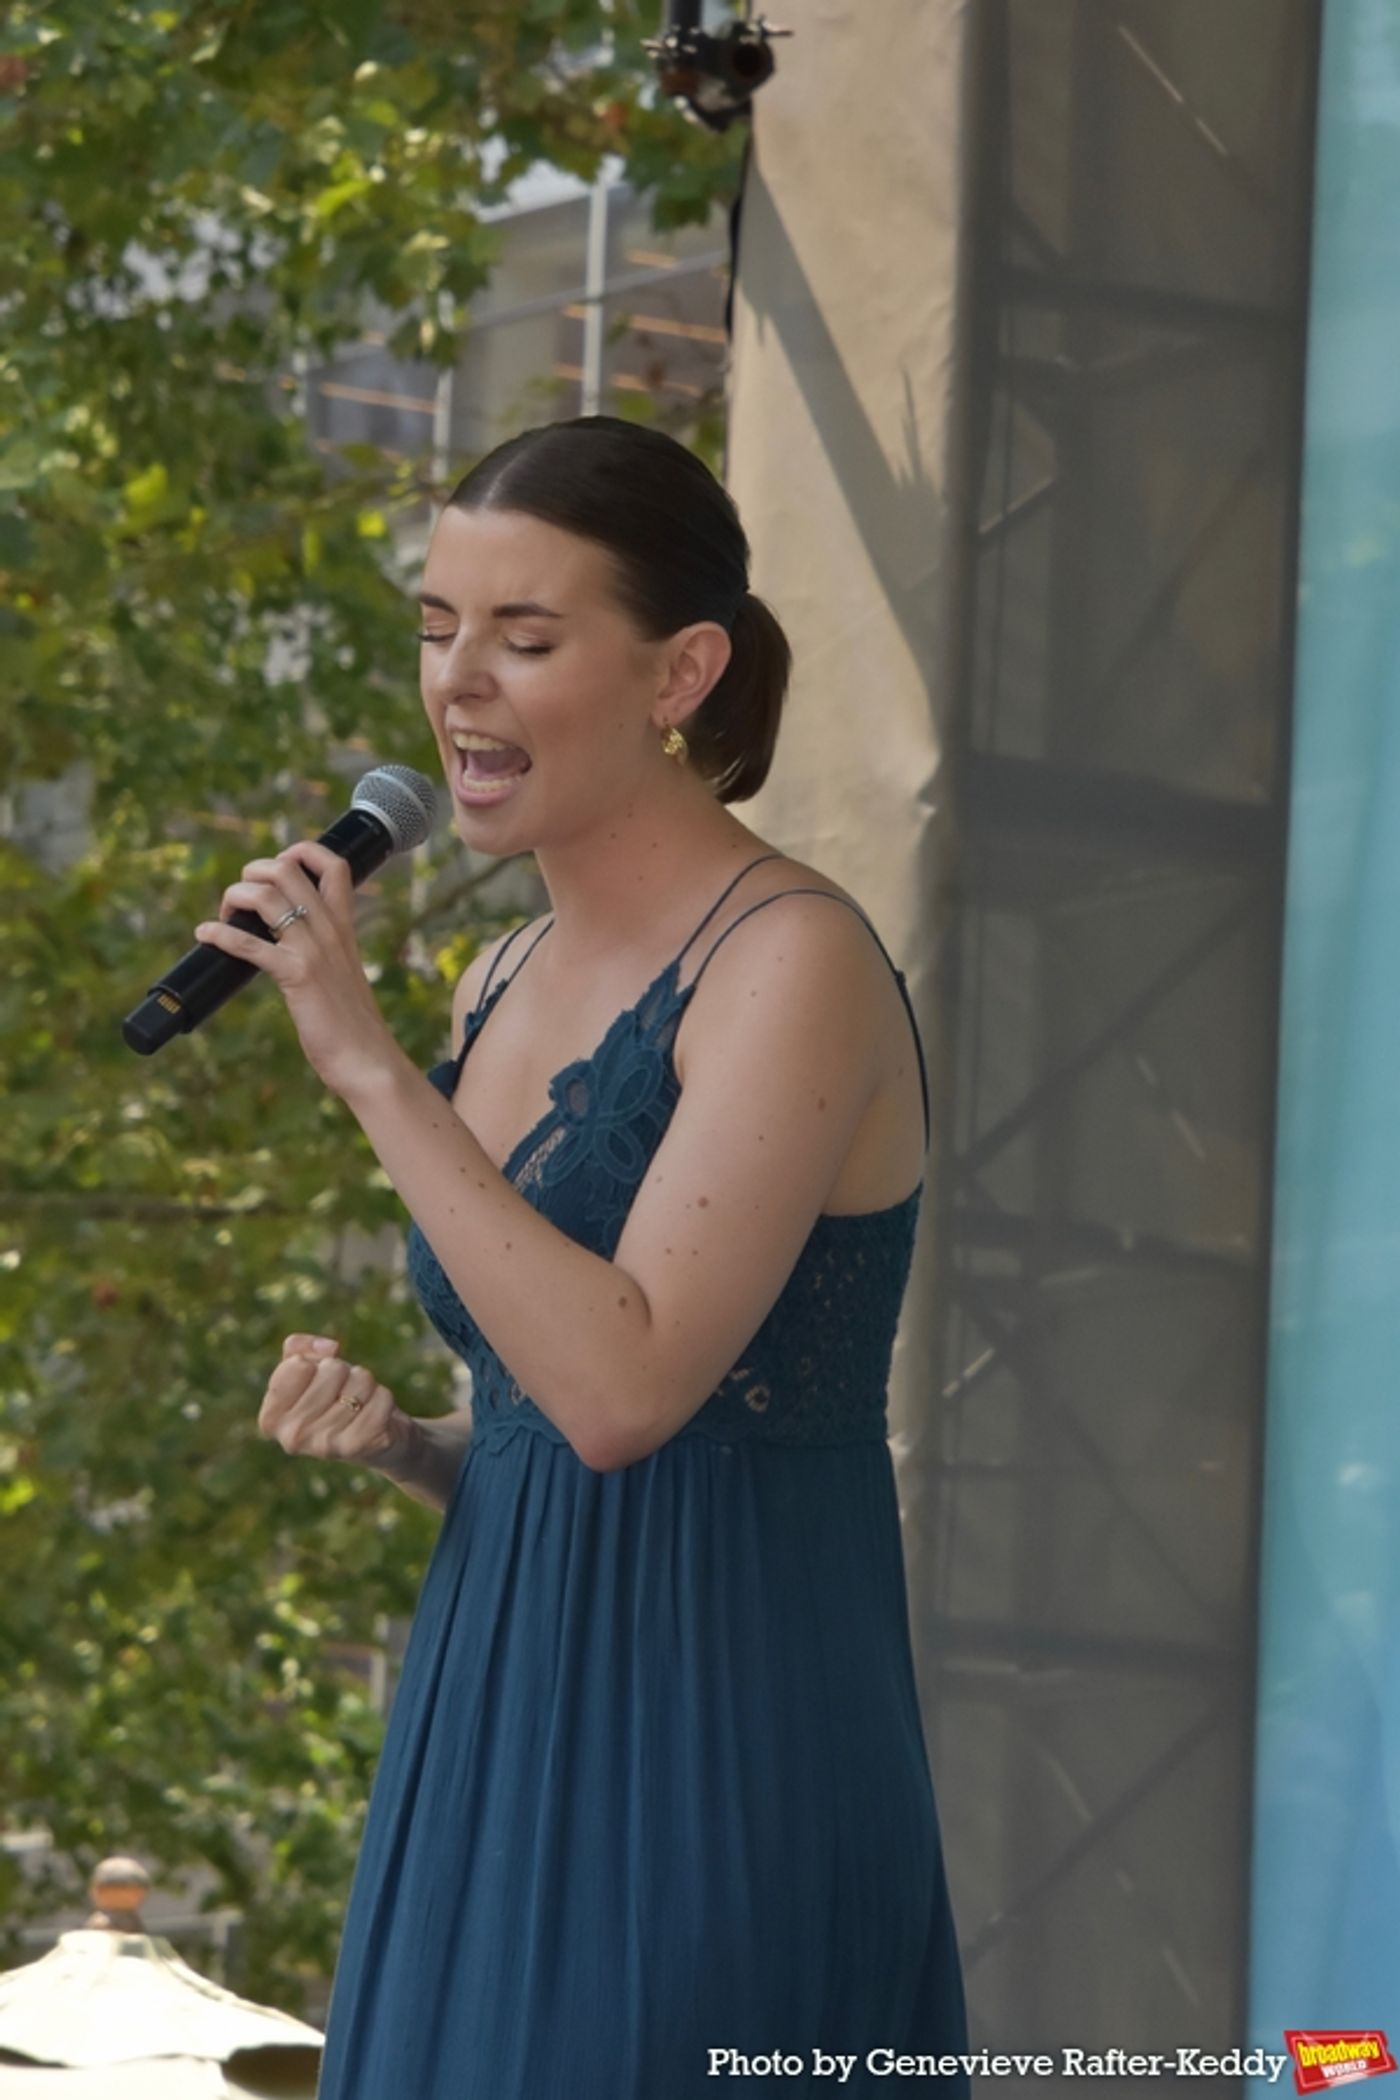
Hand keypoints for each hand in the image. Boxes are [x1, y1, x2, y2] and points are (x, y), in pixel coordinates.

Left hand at [192, 841, 395, 1096]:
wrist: (368, 1059)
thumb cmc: (352, 1024)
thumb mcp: (343, 973)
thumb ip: (323, 951)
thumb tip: (289, 943)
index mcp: (343, 926)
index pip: (333, 864)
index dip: (301, 851)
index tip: (278, 867)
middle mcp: (329, 930)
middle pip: (288, 869)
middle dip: (253, 872)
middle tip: (241, 899)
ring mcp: (313, 950)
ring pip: (266, 895)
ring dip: (234, 896)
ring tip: (223, 914)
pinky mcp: (297, 976)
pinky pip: (250, 944)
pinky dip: (220, 934)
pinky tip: (205, 935)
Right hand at [260, 1334, 423, 1476]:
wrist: (372, 1440)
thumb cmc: (334, 1397)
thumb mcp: (308, 1369)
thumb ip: (299, 1348)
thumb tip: (329, 1348)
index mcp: (271, 1419)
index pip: (298, 1364)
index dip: (314, 1363)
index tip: (316, 1382)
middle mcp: (292, 1437)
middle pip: (331, 1369)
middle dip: (343, 1372)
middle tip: (342, 1396)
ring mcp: (324, 1445)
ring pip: (360, 1379)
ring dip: (365, 1385)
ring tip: (358, 1406)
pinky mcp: (359, 1446)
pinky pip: (381, 1397)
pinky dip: (383, 1398)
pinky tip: (374, 1416)